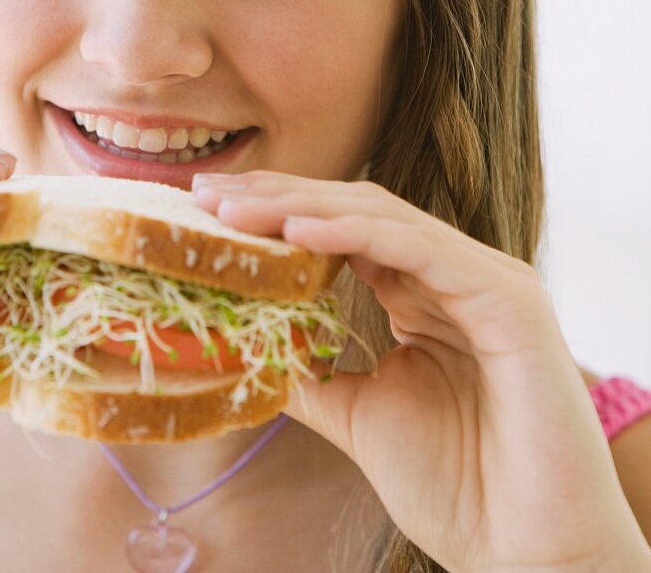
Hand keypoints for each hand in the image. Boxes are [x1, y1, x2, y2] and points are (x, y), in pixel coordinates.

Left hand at [191, 170, 650, 572]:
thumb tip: (242, 347)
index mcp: (421, 292)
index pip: (339, 228)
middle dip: (276, 195)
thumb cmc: (458, 487)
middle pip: (353, 209)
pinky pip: (419, 248)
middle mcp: (451, 274)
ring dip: (301, 207)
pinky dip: (354, 233)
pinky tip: (298, 230)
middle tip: (206, 193)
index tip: (208, 209)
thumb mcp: (358, 414)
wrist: (524, 552)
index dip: (274, 211)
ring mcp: (484, 279)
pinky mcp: (508, 299)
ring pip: (380, 216)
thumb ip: (309, 372)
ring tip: (236, 208)